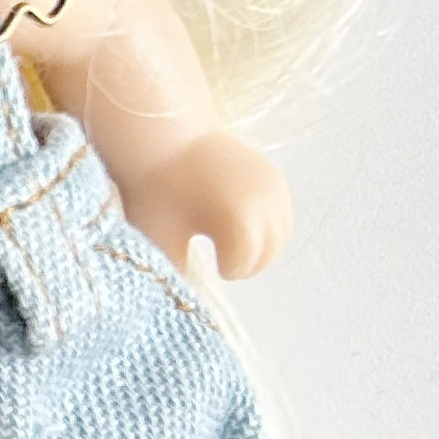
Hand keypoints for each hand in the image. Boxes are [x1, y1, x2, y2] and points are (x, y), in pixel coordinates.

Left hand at [117, 129, 293, 279]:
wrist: (166, 135)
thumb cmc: (157, 188)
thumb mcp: (160, 237)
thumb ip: (178, 273)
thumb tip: (186, 304)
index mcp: (241, 219)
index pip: (242, 266)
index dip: (220, 267)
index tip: (196, 250)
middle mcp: (268, 204)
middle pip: (266, 256)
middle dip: (241, 262)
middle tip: (211, 251)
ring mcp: (277, 189)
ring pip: (279, 239)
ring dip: (256, 248)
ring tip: (223, 239)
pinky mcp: (278, 179)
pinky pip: (281, 219)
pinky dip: (264, 229)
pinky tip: (234, 221)